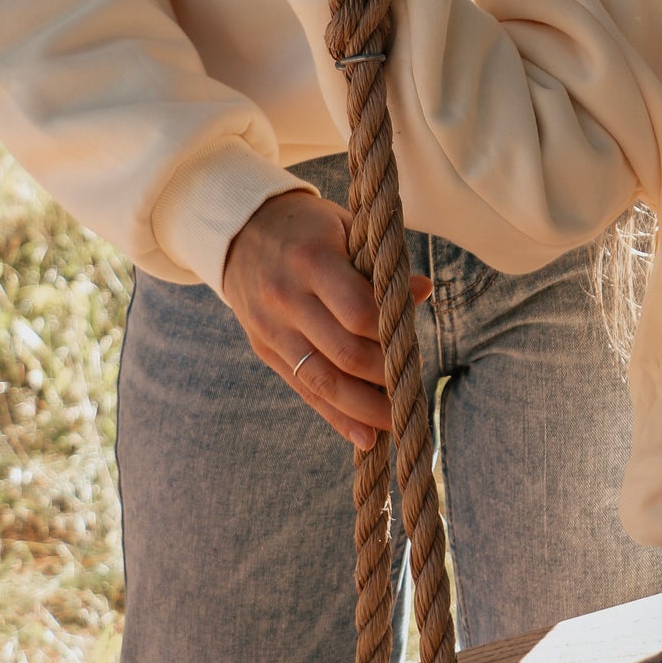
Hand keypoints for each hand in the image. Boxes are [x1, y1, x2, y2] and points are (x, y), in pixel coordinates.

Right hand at [221, 188, 429, 448]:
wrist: (239, 230)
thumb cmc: (307, 226)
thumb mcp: (343, 226)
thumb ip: (378, 262)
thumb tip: (422, 291)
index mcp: (311, 260)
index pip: (359, 311)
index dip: (391, 333)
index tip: (414, 342)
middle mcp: (286, 298)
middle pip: (344, 354)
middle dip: (383, 377)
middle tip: (412, 386)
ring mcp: (271, 329)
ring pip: (322, 382)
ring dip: (364, 409)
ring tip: (395, 423)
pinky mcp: (264, 349)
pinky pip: (304, 390)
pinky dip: (336, 416)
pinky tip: (364, 436)